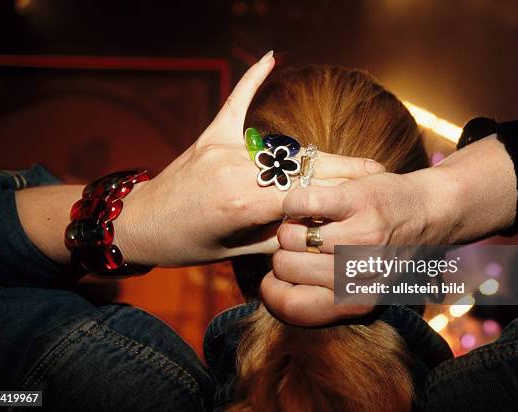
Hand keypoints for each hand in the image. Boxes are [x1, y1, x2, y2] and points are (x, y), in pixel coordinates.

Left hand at [118, 52, 384, 265]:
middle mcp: (238, 170)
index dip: (342, 198)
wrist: (139, 223)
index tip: (372, 195)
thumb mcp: (236, 253)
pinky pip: (236, 103)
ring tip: (354, 163)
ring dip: (319, 157)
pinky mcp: (211, 135)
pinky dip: (252, 79)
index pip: (307, 197)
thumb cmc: (186, 245)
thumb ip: (278, 238)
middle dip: (347, 172)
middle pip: (305, 168)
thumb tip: (316, 232)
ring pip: (286, 148)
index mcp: (244, 204)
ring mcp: (224, 148)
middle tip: (379, 172)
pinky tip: (271, 57)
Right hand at [261, 136, 516, 324]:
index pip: (292, 308)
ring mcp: (359, 237)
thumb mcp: (364, 286)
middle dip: (283, 253)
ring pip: (289, 237)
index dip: (272, 292)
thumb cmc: (388, 251)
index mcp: (358, 300)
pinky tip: (306, 204)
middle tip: (299, 245)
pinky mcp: (358, 201)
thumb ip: (326, 296)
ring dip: (290, 227)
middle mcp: (358, 273)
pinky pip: (301, 203)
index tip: (276, 277)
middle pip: (284, 268)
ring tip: (306, 224)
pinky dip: (294, 202)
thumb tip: (274, 292)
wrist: (431, 212)